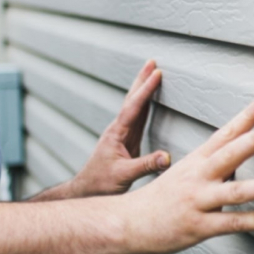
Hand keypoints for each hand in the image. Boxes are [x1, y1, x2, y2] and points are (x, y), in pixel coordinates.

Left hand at [70, 60, 170, 197]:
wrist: (85, 191)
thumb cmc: (100, 184)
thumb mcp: (123, 176)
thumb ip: (146, 166)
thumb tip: (167, 157)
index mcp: (117, 133)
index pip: (134, 107)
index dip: (146, 90)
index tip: (157, 73)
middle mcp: (118, 129)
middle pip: (132, 99)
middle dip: (142, 80)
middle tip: (152, 62)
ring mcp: (122, 134)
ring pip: (135, 106)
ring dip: (143, 89)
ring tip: (152, 73)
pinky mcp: (127, 140)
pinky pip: (139, 116)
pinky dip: (145, 104)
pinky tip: (149, 100)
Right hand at [124, 93, 253, 253]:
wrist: (129, 221)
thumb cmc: (164, 195)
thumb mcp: (187, 170)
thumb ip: (217, 161)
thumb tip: (245, 151)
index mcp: (197, 159)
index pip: (225, 133)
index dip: (246, 117)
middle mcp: (199, 176)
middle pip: (230, 154)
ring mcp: (198, 201)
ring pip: (234, 191)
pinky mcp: (199, 227)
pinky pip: (230, 223)